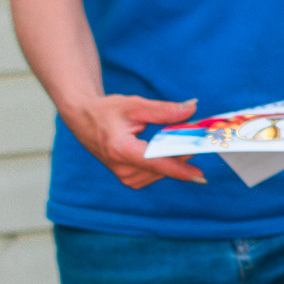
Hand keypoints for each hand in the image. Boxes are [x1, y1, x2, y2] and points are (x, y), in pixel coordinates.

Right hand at [67, 92, 205, 188]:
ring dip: (177, 156)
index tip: (200, 175)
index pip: (155, 163)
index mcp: (121, 150)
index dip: (180, 169)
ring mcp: (125, 176)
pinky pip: (157, 173)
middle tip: (200, 135)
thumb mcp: (134, 105)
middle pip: (164, 166)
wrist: (83, 120)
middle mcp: (122, 168)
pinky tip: (170, 148)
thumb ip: (164, 110)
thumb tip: (192, 108)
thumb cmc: (107, 111)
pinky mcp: (130, 179)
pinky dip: (167, 161)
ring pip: (163, 171)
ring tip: (184, 138)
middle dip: (184, 152)